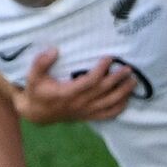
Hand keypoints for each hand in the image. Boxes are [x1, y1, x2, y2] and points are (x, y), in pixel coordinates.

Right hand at [14, 50, 133, 123]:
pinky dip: (120, 107)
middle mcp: (79, 103)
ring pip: (109, 103)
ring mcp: (85, 111)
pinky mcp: (89, 116)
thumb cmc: (37, 92)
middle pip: (103, 91)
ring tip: (133, 80)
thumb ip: (41, 63)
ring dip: (123, 92)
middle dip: (118, 79)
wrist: (37, 114)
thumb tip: (53, 50)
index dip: (101, 70)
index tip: (109, 57)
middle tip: (128, 68)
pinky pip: (108, 115)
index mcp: (67, 93)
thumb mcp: (33, 77)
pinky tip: (127, 98)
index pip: (89, 82)